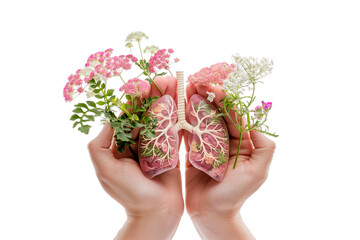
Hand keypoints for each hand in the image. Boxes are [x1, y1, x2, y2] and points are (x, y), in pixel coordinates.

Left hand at [88, 76, 183, 239]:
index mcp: (120, 144)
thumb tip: (108, 118)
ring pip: (161, 118)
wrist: (156, 214)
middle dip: (155, 95)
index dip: (137, 99)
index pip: (128, 116)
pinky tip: (184, 101)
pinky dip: (179, 116)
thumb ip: (99, 145)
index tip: (145, 84)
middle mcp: (137, 142)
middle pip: (146, 113)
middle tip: (166, 78)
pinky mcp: (171, 151)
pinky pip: (174, 130)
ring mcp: (155, 145)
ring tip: (177, 83)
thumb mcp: (105, 170)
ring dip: (168, 101)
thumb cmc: (130, 194)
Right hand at [185, 83, 275, 238]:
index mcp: (243, 141)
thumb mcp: (258, 171)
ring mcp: (209, 144)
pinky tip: (176, 107)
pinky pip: (188, 131)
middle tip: (195, 82)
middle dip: (207, 96)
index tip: (212, 86)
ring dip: (193, 103)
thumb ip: (264, 146)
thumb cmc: (236, 195)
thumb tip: (256, 121)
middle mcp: (226, 139)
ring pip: (202, 119)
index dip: (224, 99)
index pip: (234, 114)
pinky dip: (183, 119)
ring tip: (183, 89)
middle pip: (217, 112)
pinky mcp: (193, 150)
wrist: (212, 214)